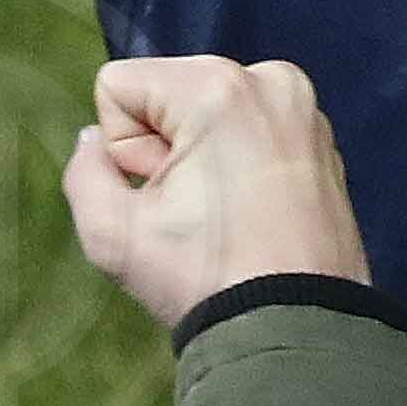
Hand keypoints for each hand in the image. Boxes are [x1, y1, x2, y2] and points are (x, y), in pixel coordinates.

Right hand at [62, 57, 367, 330]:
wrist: (297, 325)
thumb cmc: (204, 277)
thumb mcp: (110, 231)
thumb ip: (84, 169)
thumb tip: (94, 138)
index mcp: (218, 86)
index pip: (119, 86)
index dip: (124, 147)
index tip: (159, 192)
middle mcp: (270, 81)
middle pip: (167, 94)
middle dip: (162, 147)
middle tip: (192, 208)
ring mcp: (304, 109)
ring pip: (207, 112)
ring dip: (199, 157)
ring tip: (223, 213)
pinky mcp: (322, 139)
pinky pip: (249, 131)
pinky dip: (238, 163)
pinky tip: (251, 212)